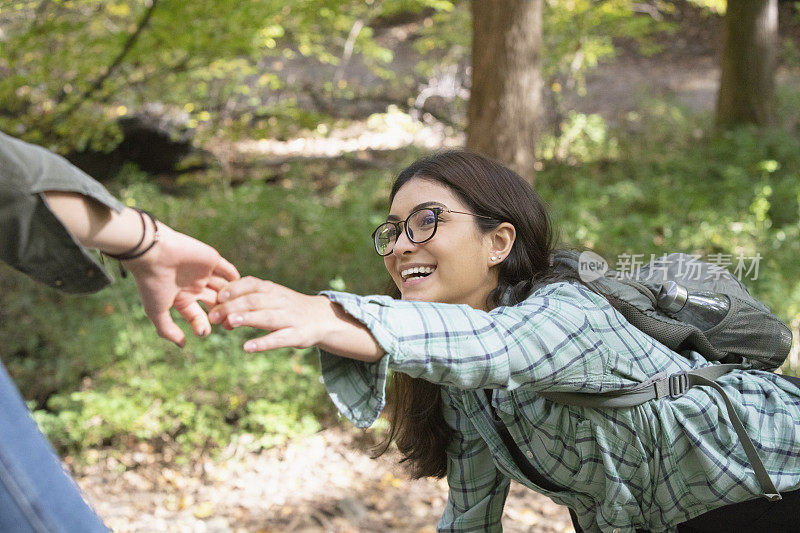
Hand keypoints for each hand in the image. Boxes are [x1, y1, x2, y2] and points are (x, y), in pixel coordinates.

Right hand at [124, 223, 239, 346]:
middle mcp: (194, 285)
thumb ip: (167, 329)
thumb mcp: (156, 311)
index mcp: (181, 297)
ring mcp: (204, 272)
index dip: (202, 325)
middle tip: (229, 324)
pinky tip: (240, 289)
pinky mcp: (212, 259)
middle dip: (222, 314)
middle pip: (214, 303)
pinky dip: (235, 279)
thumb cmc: (152, 283)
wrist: (153, 252)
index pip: (197, 315)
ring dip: (231, 299)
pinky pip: (228, 270)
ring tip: (237, 309)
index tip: (204, 332)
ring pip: (224, 288)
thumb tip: (183, 345)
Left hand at [208, 277, 383, 361]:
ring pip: (267, 317)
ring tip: (229, 323)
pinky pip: (279, 339)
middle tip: (213, 316)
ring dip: (247, 318)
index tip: (218, 295)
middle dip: (232, 307)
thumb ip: (247, 298)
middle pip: (255, 301)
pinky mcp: (298, 336)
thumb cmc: (287, 308)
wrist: (323, 319)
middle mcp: (281, 301)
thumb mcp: (271, 297)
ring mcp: (290, 318)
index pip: (252, 284)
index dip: (234, 288)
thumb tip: (216, 306)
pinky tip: (248, 347)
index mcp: (273, 290)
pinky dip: (263, 343)